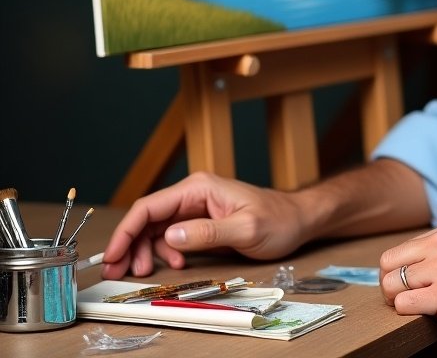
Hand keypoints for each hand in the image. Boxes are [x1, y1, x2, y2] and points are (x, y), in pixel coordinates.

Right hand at [102, 171, 305, 278]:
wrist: (298, 220)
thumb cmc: (278, 220)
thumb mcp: (246, 229)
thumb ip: (207, 232)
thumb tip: (170, 236)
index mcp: (199, 188)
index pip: (150, 206)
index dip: (125, 231)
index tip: (112, 256)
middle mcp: (194, 194)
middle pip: (147, 218)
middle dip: (130, 245)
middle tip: (120, 273)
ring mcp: (196, 208)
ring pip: (156, 229)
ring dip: (145, 251)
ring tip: (147, 272)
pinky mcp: (201, 222)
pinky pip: (171, 237)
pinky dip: (164, 253)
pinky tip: (176, 264)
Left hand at [379, 221, 436, 351]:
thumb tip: (408, 268)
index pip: (399, 250)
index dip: (398, 273)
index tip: (408, 288)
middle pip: (388, 265)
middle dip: (391, 287)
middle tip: (408, 302)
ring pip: (391, 286)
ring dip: (401, 303)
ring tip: (423, 309)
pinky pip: (403, 305)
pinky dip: (410, 315)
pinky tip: (433, 316)